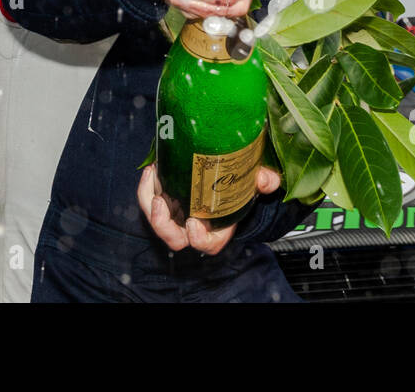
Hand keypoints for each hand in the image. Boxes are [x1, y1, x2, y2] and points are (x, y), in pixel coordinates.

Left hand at [137, 164, 281, 254]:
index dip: (198, 238)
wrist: (221, 176)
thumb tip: (267, 179)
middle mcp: (193, 228)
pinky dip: (146, 188)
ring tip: (153, 177)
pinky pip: (149, 201)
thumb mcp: (253, 183)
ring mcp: (176, 217)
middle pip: (174, 238)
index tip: (194, 222)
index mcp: (216, 231)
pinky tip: (153, 169)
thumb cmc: (238, 188)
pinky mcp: (164, 203)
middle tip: (160, 202)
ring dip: (149, 204)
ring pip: (157, 221)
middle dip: (163, 224)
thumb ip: (263, 182)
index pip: (206, 244)